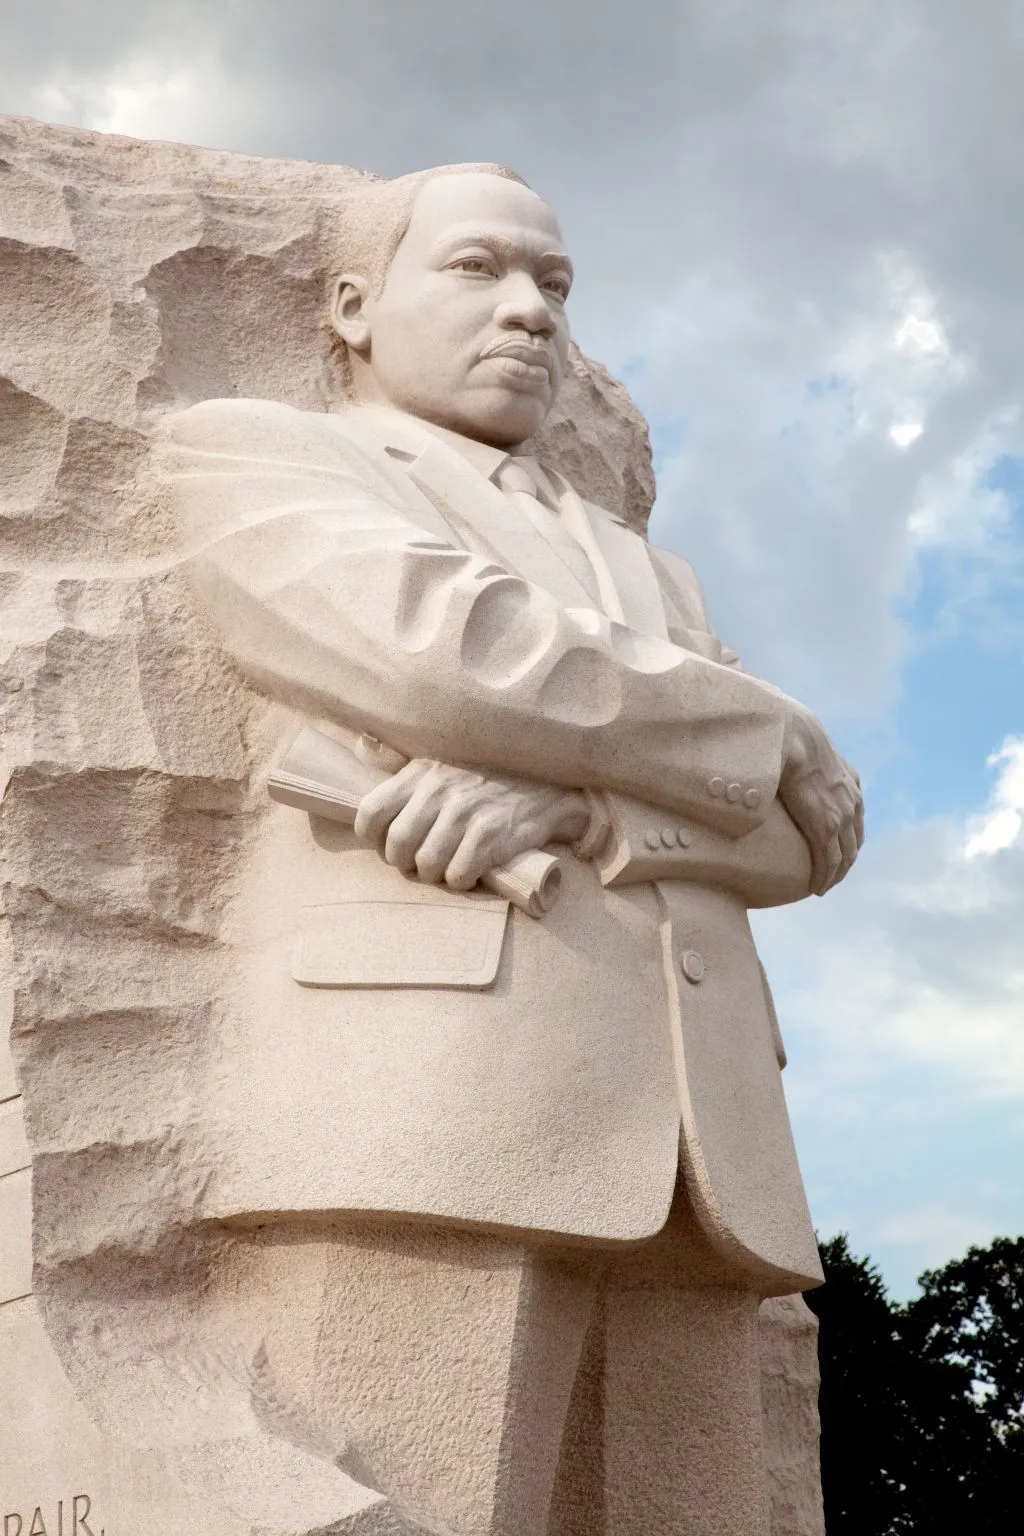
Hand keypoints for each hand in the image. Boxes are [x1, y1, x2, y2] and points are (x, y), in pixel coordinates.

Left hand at [354, 760, 589, 890]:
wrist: (546, 786)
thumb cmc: (486, 779)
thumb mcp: (441, 762)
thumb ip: (402, 766)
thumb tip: (360, 744)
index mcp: (420, 773)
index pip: (370, 814)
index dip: (375, 840)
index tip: (391, 846)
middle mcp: (439, 789)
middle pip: (397, 846)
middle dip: (406, 864)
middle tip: (422, 863)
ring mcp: (465, 811)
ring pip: (427, 864)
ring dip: (436, 875)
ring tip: (448, 867)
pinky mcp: (491, 833)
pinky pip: (458, 874)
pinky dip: (462, 881)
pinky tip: (472, 870)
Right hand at [779, 706, 863, 895]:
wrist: (794, 738)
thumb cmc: (791, 737)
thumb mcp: (807, 747)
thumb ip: (804, 756)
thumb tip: (779, 754)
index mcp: (850, 784)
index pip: (855, 820)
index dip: (848, 839)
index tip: (837, 852)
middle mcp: (852, 803)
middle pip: (855, 843)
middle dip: (845, 862)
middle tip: (831, 877)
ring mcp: (842, 817)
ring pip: (845, 857)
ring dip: (836, 876)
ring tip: (822, 888)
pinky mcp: (826, 828)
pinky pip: (829, 862)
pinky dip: (825, 878)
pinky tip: (816, 888)